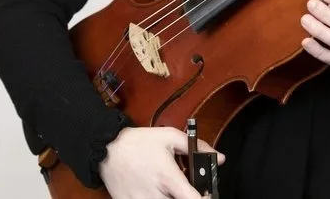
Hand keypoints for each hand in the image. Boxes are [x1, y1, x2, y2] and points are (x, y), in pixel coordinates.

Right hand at [99, 126, 224, 198]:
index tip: (207, 195)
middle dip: (186, 198)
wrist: (109, 149)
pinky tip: (157, 192)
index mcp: (168, 177)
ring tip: (170, 189)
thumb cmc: (141, 142)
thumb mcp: (171, 136)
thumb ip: (197, 146)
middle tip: (186, 190)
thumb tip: (219, 158)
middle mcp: (156, 195)